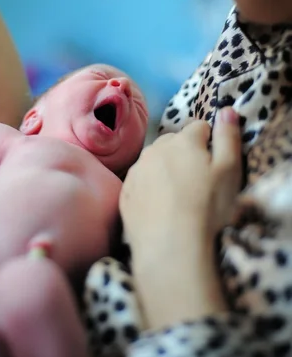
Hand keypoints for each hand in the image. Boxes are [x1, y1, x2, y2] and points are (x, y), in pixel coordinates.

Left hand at [120, 108, 241, 328]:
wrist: (170, 246)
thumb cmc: (207, 207)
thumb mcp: (230, 170)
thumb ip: (228, 136)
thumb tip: (226, 110)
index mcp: (183, 141)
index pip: (200, 127)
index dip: (210, 143)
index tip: (215, 164)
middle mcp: (155, 149)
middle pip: (174, 142)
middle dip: (185, 154)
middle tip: (198, 182)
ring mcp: (137, 170)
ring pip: (154, 161)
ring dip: (165, 170)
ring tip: (179, 196)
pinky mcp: (126, 193)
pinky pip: (140, 182)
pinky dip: (150, 188)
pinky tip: (161, 207)